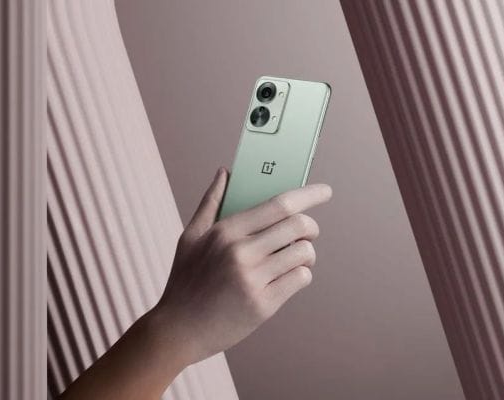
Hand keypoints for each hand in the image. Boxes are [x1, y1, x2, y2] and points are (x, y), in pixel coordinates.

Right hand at [152, 167, 331, 364]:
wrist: (178, 330)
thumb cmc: (185, 281)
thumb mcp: (190, 237)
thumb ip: (211, 202)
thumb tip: (225, 172)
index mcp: (225, 231)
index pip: (278, 204)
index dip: (308, 195)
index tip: (325, 191)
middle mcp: (241, 252)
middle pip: (299, 226)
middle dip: (312, 227)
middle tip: (309, 231)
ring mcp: (253, 280)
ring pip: (304, 253)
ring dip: (307, 253)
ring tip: (295, 257)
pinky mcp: (263, 305)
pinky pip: (300, 278)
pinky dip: (301, 274)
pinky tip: (287, 276)